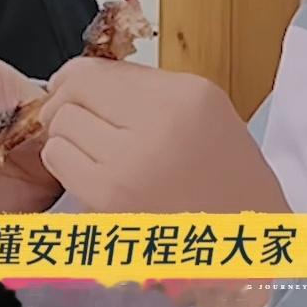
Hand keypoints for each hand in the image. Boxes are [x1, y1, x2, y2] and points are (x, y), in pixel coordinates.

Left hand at [36, 59, 288, 213]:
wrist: (246, 235)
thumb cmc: (224, 172)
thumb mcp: (200, 108)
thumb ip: (143, 87)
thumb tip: (76, 77)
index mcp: (184, 96)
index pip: (96, 71)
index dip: (72, 77)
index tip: (68, 86)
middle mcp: (158, 125)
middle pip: (73, 94)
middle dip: (66, 105)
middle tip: (78, 120)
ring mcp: (131, 165)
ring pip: (61, 128)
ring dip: (67, 136)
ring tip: (94, 150)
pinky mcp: (112, 200)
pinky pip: (59, 161)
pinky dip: (66, 164)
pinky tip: (92, 172)